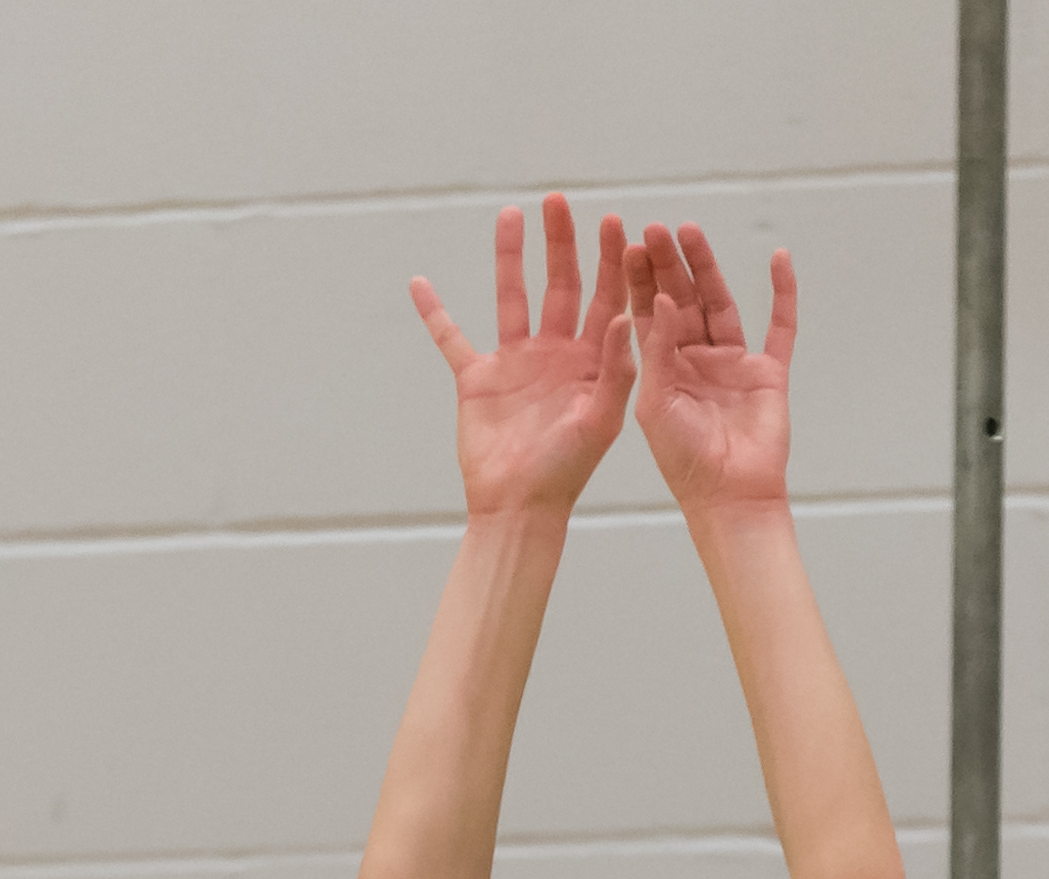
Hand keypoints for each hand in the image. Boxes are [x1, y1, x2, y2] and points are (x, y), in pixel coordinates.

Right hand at [414, 195, 635, 519]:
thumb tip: (629, 313)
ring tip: (510, 215)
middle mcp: (556, 355)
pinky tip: (420, 283)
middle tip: (560, 201)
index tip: (614, 221)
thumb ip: (616, 367)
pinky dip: (435, 313)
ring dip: (511, 257)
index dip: (611, 262)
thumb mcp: (603, 420)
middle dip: (562, 243)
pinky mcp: (477, 378)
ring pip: (512, 297)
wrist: (519, 507)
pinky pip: (452, 338)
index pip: (607, 300)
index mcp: (592, 362)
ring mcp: (516, 363)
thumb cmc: (567, 471)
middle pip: (561, 286)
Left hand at [624, 224, 795, 516]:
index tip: (630, 245)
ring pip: (720, 303)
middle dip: (668, 264)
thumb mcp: (655, 403)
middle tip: (655, 228)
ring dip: (708, 267)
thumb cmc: (683, 461)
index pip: (648, 313)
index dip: (640, 279)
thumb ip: (657, 351)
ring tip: (692, 231)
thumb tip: (662, 298)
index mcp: (662, 369)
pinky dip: (783, 293)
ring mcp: (733, 364)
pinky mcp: (768, 372)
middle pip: (682, 299)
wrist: (728, 497)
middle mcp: (695, 360)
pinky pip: (780, 326)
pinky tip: (779, 259)